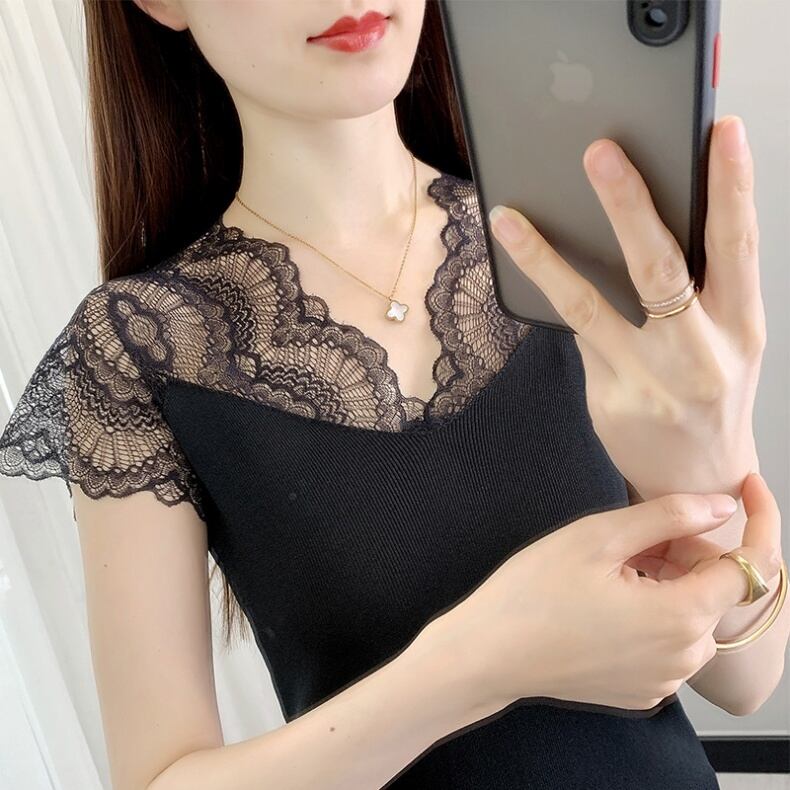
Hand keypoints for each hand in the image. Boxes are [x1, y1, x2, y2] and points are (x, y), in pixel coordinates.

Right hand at [431, 489, 753, 713]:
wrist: (488, 653)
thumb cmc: (534, 590)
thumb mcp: (597, 536)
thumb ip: (669, 516)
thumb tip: (721, 505)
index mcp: (680, 617)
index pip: (752, 567)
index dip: (757, 522)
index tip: (746, 487)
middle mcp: (683, 658)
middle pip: (716, 590)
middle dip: (691, 552)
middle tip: (637, 532)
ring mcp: (663, 680)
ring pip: (692, 615)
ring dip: (671, 582)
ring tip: (614, 565)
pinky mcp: (641, 691)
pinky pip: (668, 642)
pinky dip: (654, 612)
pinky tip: (608, 598)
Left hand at [487, 115, 763, 502]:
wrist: (695, 478)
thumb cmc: (710, 395)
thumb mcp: (727, 340)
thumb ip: (701, 288)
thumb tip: (644, 217)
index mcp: (741, 327)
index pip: (740, 245)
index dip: (734, 186)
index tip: (723, 130)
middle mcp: (700, 353)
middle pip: (661, 267)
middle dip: (629, 205)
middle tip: (599, 153)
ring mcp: (650, 380)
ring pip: (591, 303)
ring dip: (546, 255)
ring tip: (510, 217)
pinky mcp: (611, 397)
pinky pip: (573, 335)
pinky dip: (548, 292)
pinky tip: (521, 259)